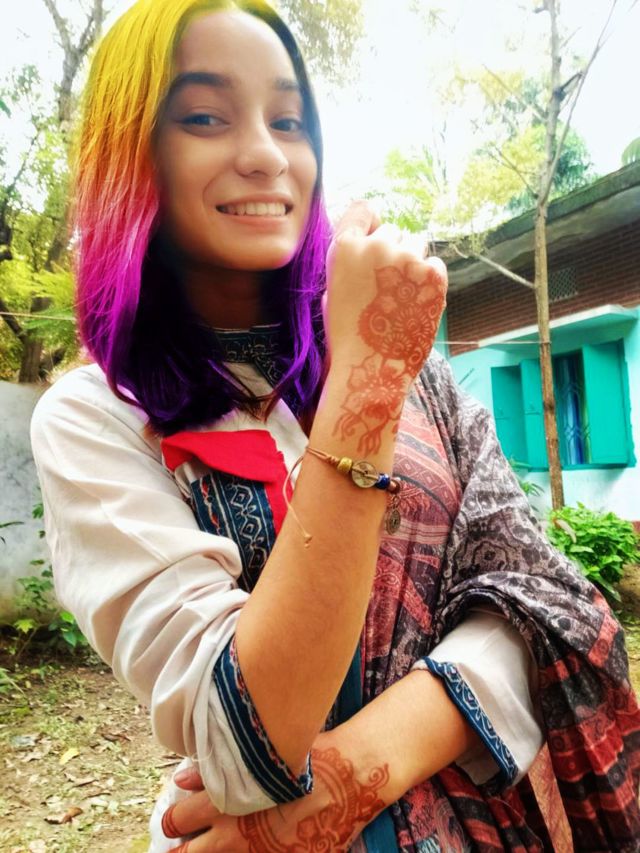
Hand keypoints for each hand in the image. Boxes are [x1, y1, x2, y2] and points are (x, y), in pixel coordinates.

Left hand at [160, 732, 390, 851]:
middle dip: (180, 848)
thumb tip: (182, 779)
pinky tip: (254, 843)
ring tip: (218, 844)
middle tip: (182, 843)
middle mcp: (233, 836)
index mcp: (223, 804)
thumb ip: (214, 769)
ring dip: (211, 850)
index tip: (175, 818)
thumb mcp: (255, 755)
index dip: (173, 819)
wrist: (346, 780)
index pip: (177, 819)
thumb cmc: (301, 758)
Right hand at [324, 201, 446, 378]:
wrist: (372, 370)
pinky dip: (430, 280)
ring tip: (401, 297)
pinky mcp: (433, 275)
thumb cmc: (348, 336)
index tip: (374, 238)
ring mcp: (406, 258)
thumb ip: (350, 262)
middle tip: (387, 286)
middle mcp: (375, 246)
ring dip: (412, 263)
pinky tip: (416, 304)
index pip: (362, 209)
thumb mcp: (332, 292)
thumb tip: (373, 239)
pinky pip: (436, 264)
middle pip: (393, 230)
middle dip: (392, 251)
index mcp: (344, 248)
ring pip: (417, 244)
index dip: (370, 223)